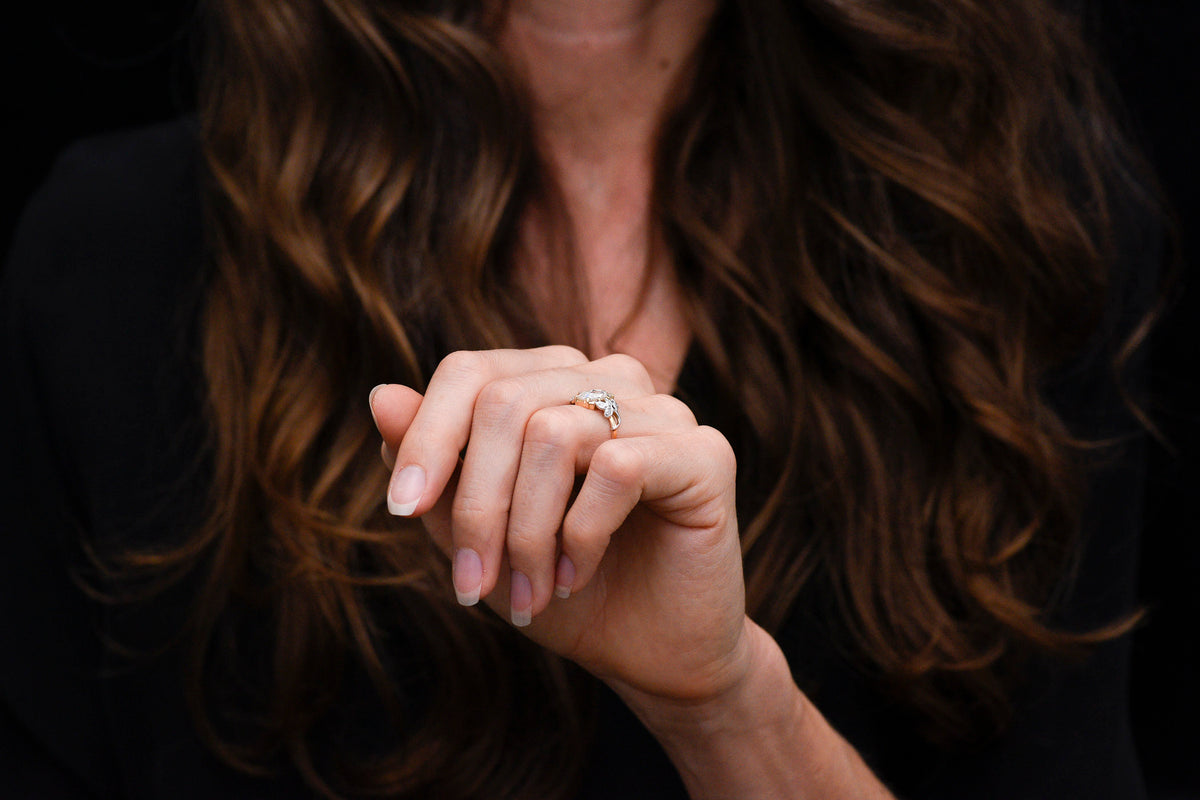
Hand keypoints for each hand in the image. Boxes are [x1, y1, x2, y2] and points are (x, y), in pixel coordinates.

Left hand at [369, 346, 752, 701]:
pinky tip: (576, 575)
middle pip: (504, 403)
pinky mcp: (705, 453)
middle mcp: (610, 379)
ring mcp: (663, 410)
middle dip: (475, 505)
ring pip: (555, 434)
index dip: (427, 437)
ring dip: (526, 532)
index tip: (404, 510)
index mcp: (553, 383)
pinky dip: (580, 535)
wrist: (650, 654)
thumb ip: (435, 466)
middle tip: (472, 585)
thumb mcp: (477, 532)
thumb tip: (380, 397)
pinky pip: (617, 468)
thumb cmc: (560, 587)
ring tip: (529, 592)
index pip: (471, 371)